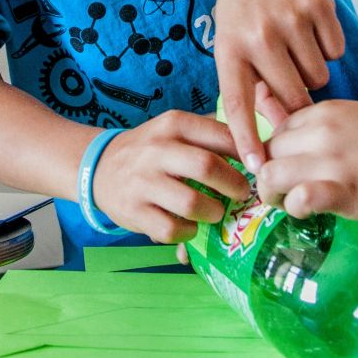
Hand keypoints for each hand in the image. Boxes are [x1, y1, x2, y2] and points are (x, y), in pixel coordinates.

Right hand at [91, 110, 251, 242]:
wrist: (99, 166)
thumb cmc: (151, 150)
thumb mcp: (175, 131)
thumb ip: (209, 136)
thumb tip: (257, 151)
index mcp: (174, 124)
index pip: (221, 135)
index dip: (246, 154)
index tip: (257, 168)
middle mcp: (157, 149)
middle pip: (208, 167)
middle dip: (234, 185)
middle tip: (242, 193)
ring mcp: (143, 181)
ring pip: (191, 203)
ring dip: (213, 212)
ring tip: (216, 212)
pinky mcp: (133, 211)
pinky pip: (171, 229)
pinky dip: (188, 232)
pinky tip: (190, 227)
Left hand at [214, 0, 344, 173]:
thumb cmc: (247, 14)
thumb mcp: (232, 43)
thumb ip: (247, 85)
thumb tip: (270, 137)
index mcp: (230, 48)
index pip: (238, 102)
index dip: (247, 137)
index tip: (257, 168)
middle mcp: (258, 34)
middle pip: (292, 97)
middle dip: (296, 100)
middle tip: (289, 80)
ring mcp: (290, 19)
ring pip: (318, 78)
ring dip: (311, 71)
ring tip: (294, 46)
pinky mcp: (319, 7)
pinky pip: (335, 53)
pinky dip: (327, 48)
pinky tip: (309, 29)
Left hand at [256, 100, 357, 222]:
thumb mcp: (351, 118)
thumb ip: (312, 119)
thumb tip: (268, 106)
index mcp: (324, 111)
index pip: (275, 130)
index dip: (274, 153)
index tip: (285, 168)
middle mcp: (322, 131)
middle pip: (267, 152)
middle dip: (268, 175)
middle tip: (282, 192)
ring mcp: (333, 161)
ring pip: (271, 175)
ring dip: (274, 194)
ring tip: (291, 204)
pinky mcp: (345, 192)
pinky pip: (301, 198)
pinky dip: (296, 206)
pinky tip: (308, 211)